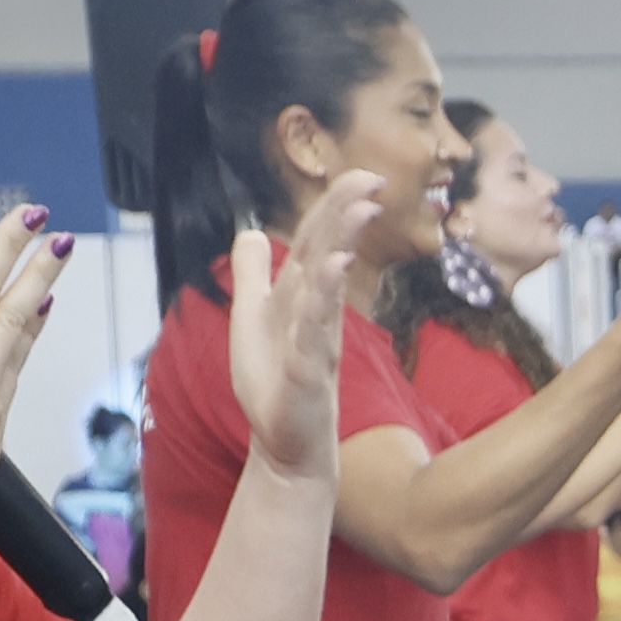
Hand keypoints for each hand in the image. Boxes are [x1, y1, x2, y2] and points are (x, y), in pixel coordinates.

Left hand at [225, 183, 375, 484]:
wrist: (284, 446)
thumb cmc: (275, 385)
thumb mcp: (252, 318)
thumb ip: (252, 275)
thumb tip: (247, 232)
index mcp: (299, 296)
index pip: (315, 240)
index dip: (333, 205)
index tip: (361, 175)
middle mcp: (313, 311)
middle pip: (327, 251)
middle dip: (347, 211)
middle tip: (374, 178)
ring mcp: (314, 339)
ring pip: (326, 283)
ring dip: (343, 243)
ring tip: (362, 209)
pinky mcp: (307, 370)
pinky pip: (315, 328)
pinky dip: (322, 297)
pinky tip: (332, 269)